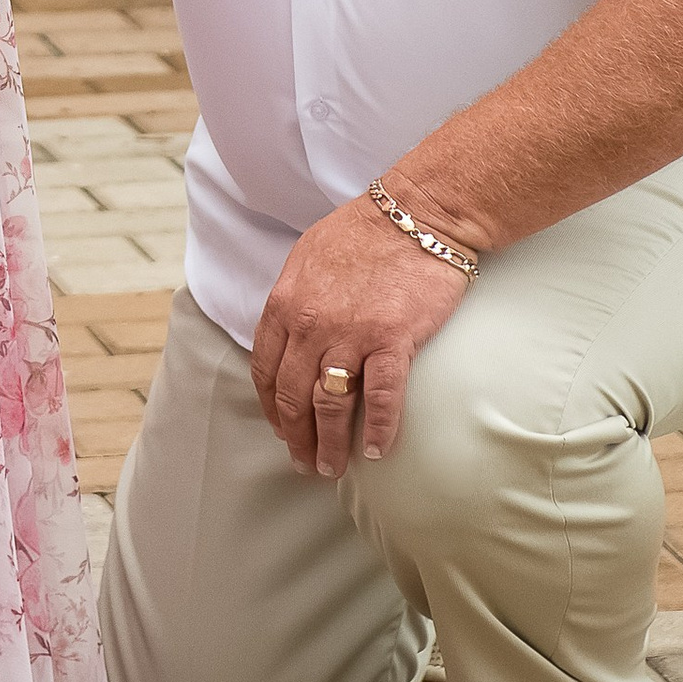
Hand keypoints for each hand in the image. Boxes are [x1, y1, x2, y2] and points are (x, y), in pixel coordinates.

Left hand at [250, 192, 476, 475]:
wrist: (417, 213)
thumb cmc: (366, 231)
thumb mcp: (308, 256)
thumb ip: (294, 297)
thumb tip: (288, 331)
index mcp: (286, 302)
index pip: (265, 367)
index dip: (271, 405)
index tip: (281, 427)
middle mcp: (310, 323)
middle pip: (292, 395)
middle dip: (295, 436)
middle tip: (303, 462)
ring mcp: (350, 334)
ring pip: (329, 405)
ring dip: (329, 444)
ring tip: (332, 468)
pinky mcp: (392, 340)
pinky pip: (380, 399)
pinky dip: (378, 431)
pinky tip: (377, 451)